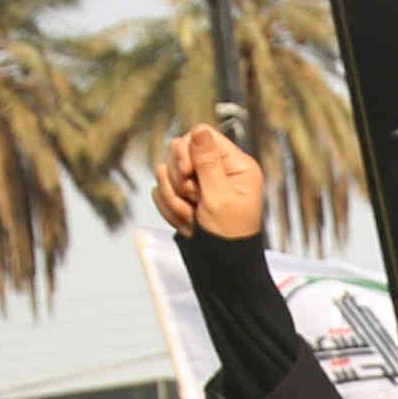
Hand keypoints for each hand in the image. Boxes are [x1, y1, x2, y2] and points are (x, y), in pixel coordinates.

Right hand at [153, 125, 267, 240]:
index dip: (186, 151)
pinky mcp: (184, 196)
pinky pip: (161, 191)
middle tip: (193, 200)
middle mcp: (217, 169)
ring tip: (191, 218)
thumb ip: (208, 163)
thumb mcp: (220, 198)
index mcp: (236, 165)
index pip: (201, 136)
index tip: (186, 174)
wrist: (222, 268)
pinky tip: (186, 223)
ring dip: (173, 198)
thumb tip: (200, 129)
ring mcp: (199, 183)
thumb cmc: (229, 236)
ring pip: (166, 172)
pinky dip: (169, 208)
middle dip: (179, 178)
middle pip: (178, 150)